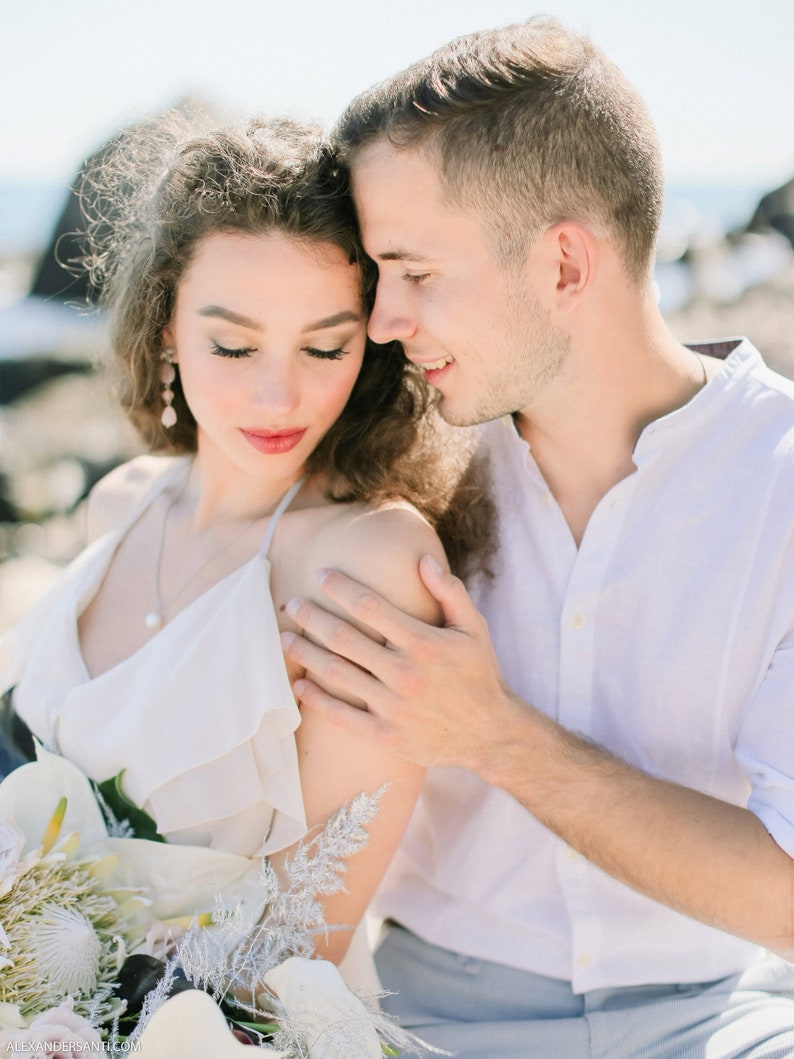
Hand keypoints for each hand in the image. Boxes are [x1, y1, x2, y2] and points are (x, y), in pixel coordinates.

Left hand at [280, 555, 517, 771]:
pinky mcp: (385, 736)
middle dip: (312, 617)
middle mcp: (405, 674)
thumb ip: (449, 591)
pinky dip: (316, 698)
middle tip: (292, 604)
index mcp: (424, 643)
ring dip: (305, 654)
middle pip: (344, 639)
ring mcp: (393, 707)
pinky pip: (341, 715)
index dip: (341, 587)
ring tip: (283, 639)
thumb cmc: (479, 673)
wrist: (490, 734)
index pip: (370, 606)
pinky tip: (299, 684)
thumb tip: (421, 560)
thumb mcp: (474, 628)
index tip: (320, 575)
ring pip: (337, 674)